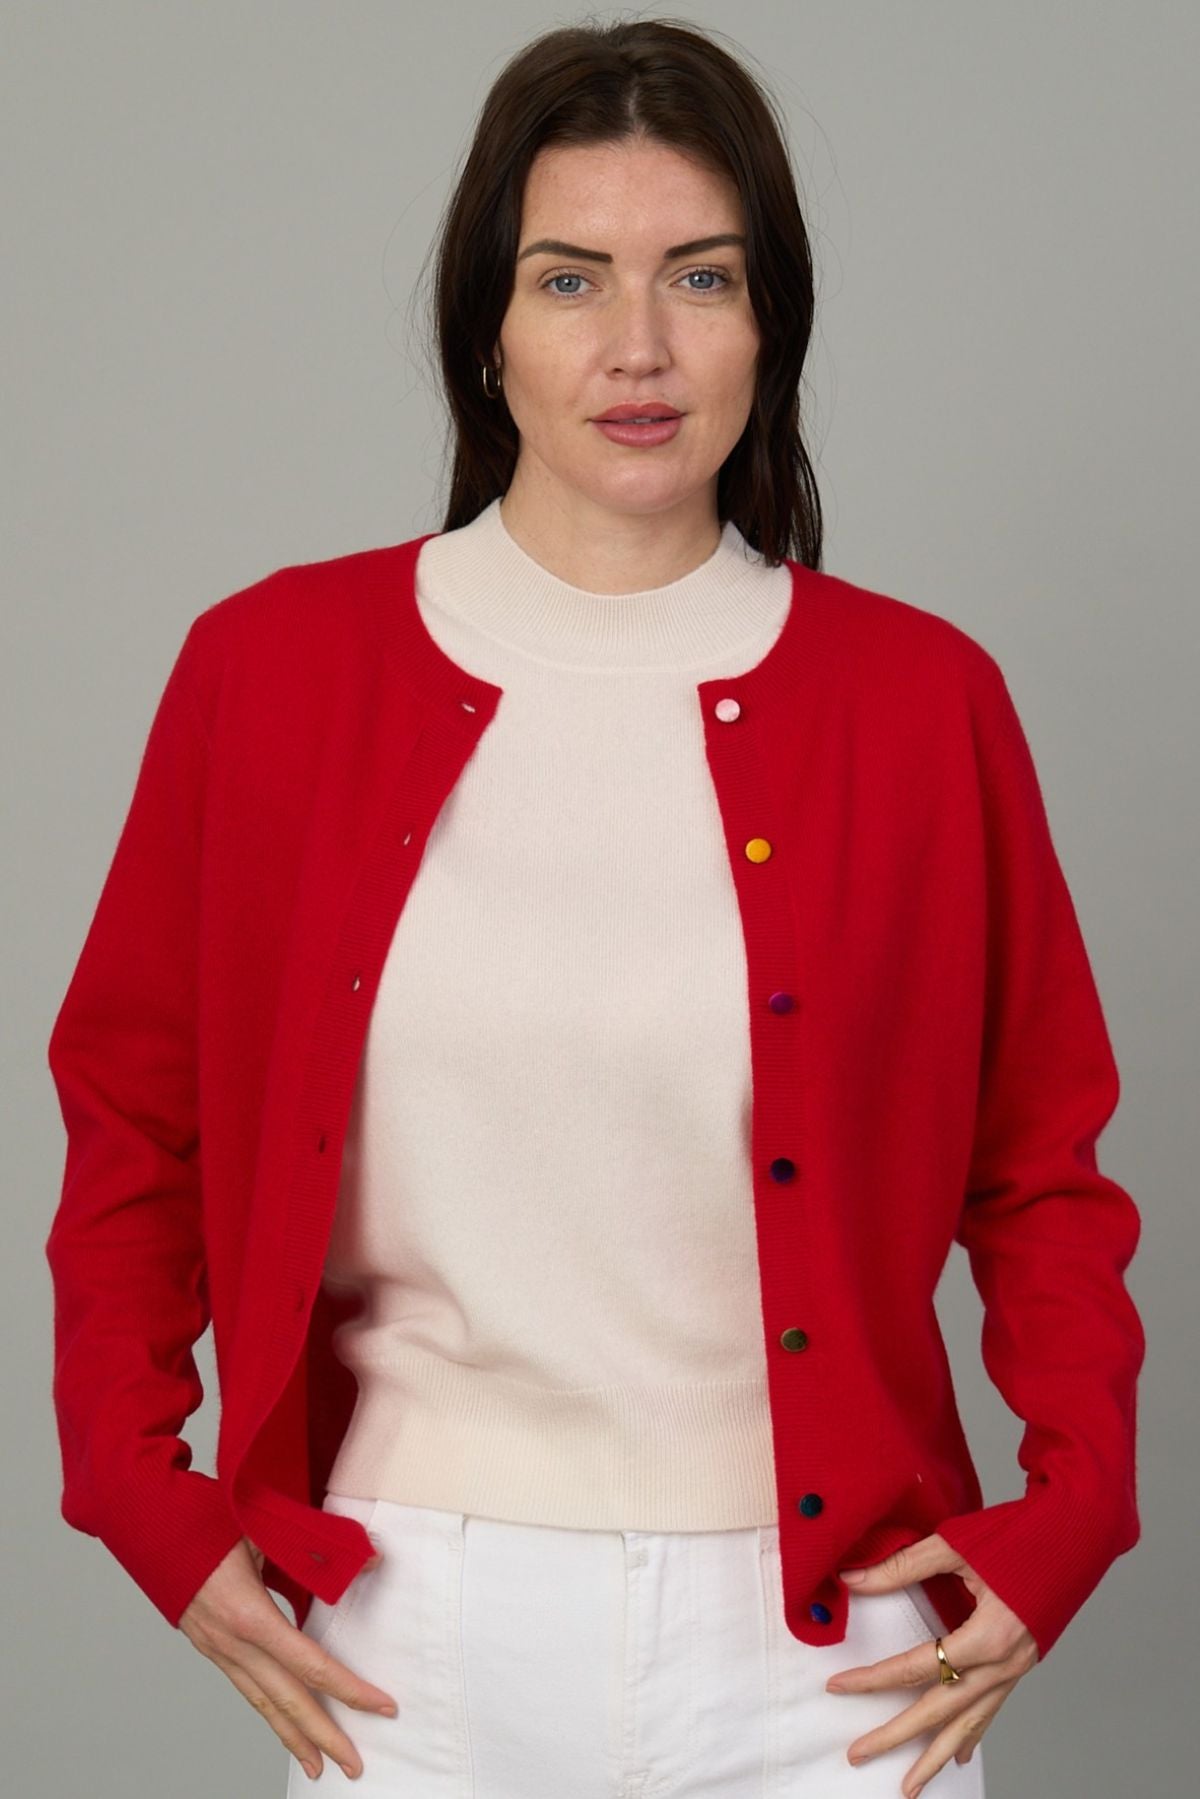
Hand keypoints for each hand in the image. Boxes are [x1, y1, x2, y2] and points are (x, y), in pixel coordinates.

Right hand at [178, 1535, 397, 1782]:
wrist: (151, 1526)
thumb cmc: (208, 1522)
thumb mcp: (266, 1528)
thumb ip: (318, 1548)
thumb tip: (371, 1560)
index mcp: (249, 1615)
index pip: (310, 1666)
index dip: (348, 1690)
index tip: (381, 1707)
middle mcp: (233, 1643)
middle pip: (286, 1701)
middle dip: (324, 1736)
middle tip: (355, 1766)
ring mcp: (219, 1649)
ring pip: (262, 1704)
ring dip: (293, 1738)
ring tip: (319, 1767)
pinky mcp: (212, 1648)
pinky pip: (246, 1690)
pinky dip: (268, 1714)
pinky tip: (284, 1726)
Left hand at [825, 1531, 1039, 1798]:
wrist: (1075, 1534)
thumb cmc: (1020, 1535)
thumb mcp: (956, 1545)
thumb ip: (902, 1566)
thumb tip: (853, 1578)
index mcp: (986, 1636)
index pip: (916, 1667)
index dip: (873, 1679)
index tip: (838, 1686)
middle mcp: (1002, 1665)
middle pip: (939, 1712)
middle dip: (896, 1737)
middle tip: (858, 1754)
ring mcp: (1015, 1671)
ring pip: (969, 1725)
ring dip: (936, 1757)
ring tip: (909, 1785)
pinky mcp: (1022, 1667)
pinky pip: (991, 1711)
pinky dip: (972, 1735)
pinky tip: (959, 1755)